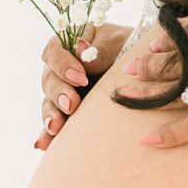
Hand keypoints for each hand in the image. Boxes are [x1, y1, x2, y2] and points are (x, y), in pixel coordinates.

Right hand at [35, 21, 132, 150]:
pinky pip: (56, 123)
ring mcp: (64, 91)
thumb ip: (101, 49)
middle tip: (72, 105)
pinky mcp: (70, 111)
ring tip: (55, 128)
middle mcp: (61, 68)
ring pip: (50, 103)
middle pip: (49, 79)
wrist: (144, 70)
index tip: (80, 78)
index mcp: (69, 44)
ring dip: (51, 115)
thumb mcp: (120, 42)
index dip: (62, 65)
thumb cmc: (131, 46)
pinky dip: (48, 134)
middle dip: (59, 93)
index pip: (53, 52)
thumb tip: (80, 51)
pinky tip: (43, 144)